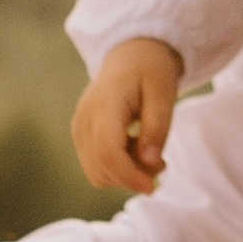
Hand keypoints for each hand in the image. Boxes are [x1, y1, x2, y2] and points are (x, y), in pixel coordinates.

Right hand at [73, 35, 185, 196]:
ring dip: (124, 174)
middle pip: (100, 168)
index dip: (129, 176)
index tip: (153, 187)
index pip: (107, 153)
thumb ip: (157, 129)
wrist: (131, 54)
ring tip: (148, 151)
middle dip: (131, 177)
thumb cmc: (151, 70)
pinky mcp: (81, 134)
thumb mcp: (164, 94)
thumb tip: (149, 163)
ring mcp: (79, 127)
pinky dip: (116, 167)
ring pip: (95, 172)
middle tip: (160, 162)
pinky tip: (134, 148)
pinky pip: (94, 165)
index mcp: (104, 105)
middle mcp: (84, 118)